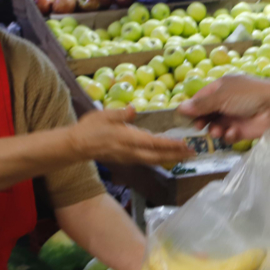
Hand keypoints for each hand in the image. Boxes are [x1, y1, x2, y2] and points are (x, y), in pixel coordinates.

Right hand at [68, 107, 192, 164]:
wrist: (77, 145)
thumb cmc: (90, 128)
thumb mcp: (105, 115)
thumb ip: (121, 113)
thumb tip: (134, 109)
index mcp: (127, 139)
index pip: (153, 142)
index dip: (170, 144)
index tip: (184, 144)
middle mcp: (131, 151)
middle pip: (158, 156)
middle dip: (176, 155)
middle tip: (193, 152)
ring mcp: (129, 158)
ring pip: (154, 160)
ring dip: (170, 158)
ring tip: (184, 155)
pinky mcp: (127, 160)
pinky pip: (147, 160)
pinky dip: (160, 158)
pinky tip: (166, 156)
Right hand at [178, 75, 269, 142]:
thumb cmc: (247, 95)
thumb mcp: (221, 97)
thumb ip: (201, 105)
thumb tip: (180, 108)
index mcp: (221, 88)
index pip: (200, 98)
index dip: (192, 107)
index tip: (184, 117)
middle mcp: (226, 102)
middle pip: (206, 114)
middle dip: (202, 121)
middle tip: (200, 126)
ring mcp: (233, 117)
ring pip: (215, 126)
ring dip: (214, 130)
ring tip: (218, 131)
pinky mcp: (241, 131)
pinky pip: (228, 135)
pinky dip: (228, 135)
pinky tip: (232, 133)